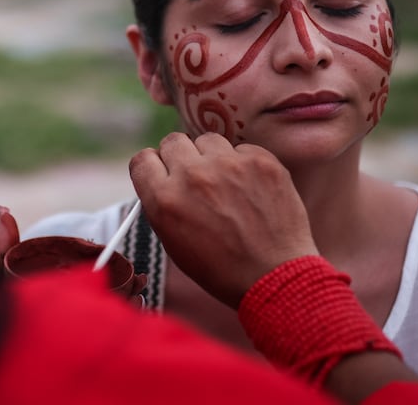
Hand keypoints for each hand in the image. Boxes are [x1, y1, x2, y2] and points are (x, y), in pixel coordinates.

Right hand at [129, 132, 317, 307]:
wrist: (275, 277)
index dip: (153, 167)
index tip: (163, 173)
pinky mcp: (260, 161)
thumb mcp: (174, 242)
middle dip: (180, 158)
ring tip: (226, 184)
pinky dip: (243, 164)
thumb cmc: (221, 268)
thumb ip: (162, 204)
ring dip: (211, 157)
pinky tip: (250, 188)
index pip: (142, 159)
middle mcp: (193, 176)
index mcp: (165, 199)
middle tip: (195, 178)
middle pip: (173, 142)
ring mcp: (229, 165)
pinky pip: (241, 149)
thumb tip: (164, 179)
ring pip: (207, 140)